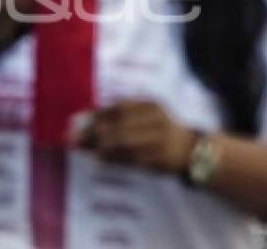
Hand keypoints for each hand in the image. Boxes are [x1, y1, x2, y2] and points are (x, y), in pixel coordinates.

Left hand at [73, 100, 196, 174]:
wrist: (192, 151)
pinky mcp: (161, 159)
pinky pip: (132, 159)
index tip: (76, 120)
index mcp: (151, 106)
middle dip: (94, 132)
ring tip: (84, 148)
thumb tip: (83, 120)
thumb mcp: (145, 116)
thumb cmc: (160, 130)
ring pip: (125, 143)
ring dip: (101, 146)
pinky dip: (114, 159)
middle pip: (120, 125)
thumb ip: (118, 117)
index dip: (96, 115)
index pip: (119, 108)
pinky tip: (99, 158)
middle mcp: (157, 121)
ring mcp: (160, 140)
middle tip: (74, 138)